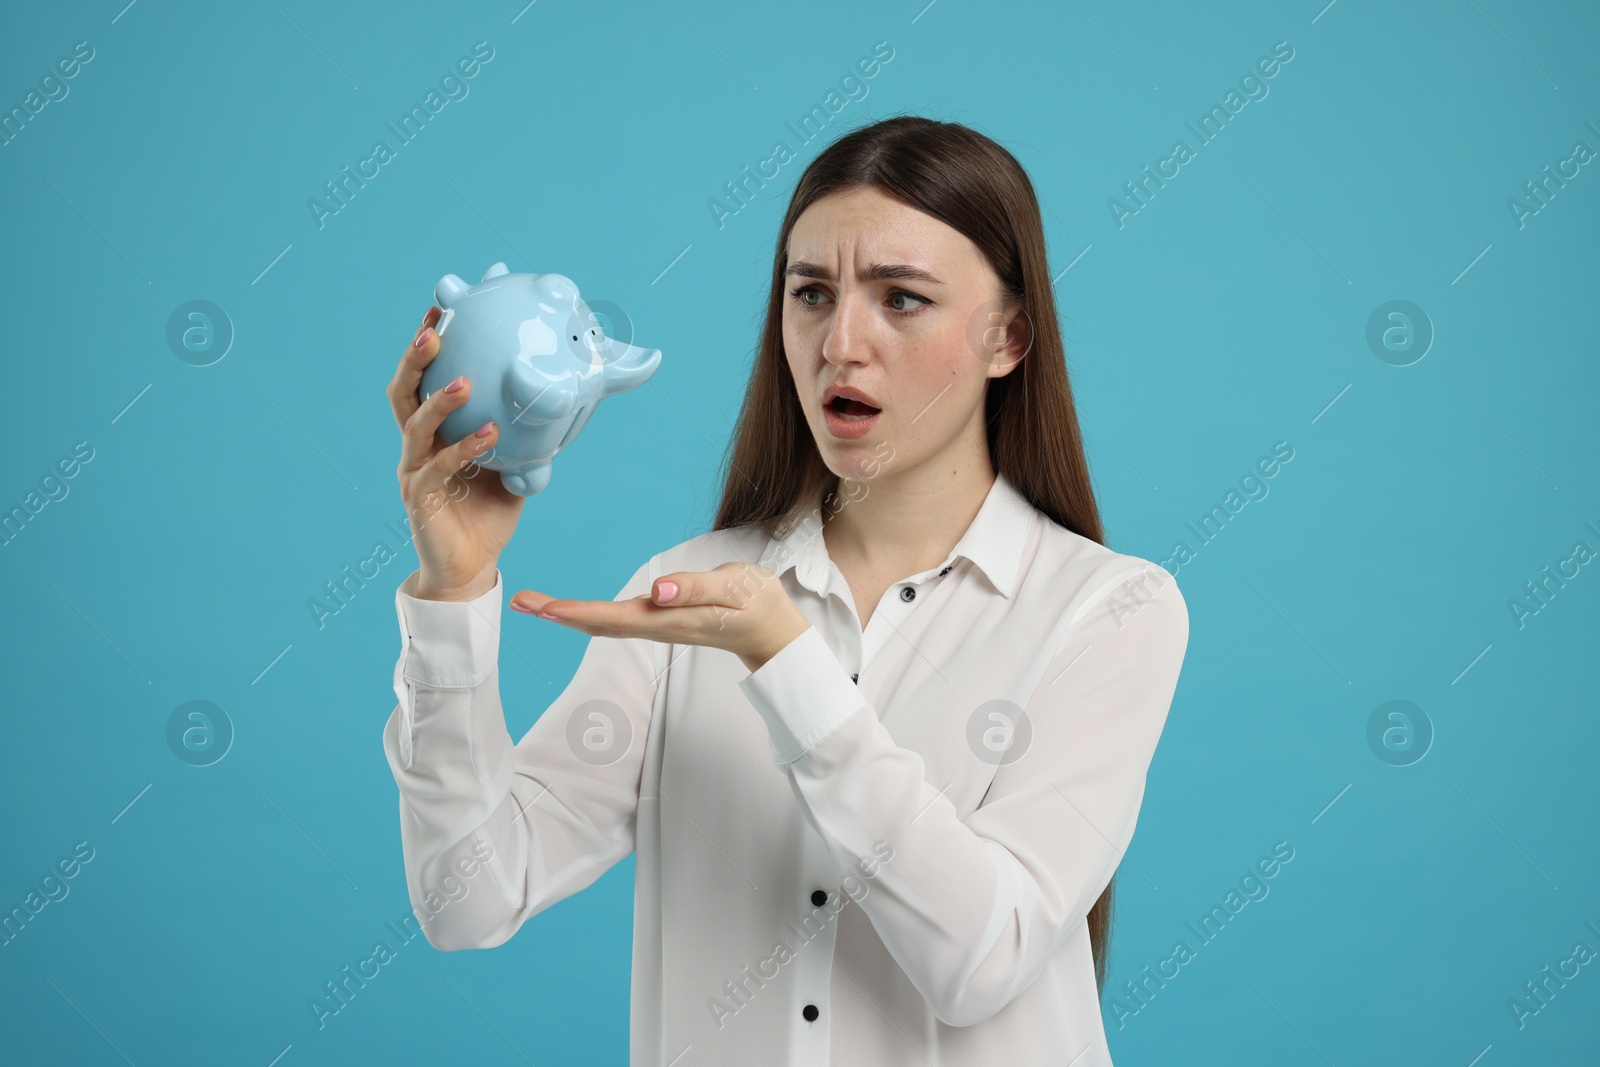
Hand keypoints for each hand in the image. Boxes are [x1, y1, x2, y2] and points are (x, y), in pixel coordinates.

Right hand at [388, 306, 525, 600]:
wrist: (470, 569)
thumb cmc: (488, 513)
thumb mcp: (514, 463)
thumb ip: (527, 433)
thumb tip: (567, 396)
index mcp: (433, 433)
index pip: (423, 378)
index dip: (427, 343)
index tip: (440, 306)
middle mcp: (416, 446)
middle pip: (402, 392)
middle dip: (416, 359)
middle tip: (435, 330)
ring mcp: (414, 471)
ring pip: (415, 426)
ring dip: (440, 401)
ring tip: (466, 382)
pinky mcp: (421, 500)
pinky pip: (440, 469)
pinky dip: (465, 448)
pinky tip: (491, 434)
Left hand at [509, 562, 811, 672]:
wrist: (773, 629)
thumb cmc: (756, 604)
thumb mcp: (733, 590)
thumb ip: (695, 589)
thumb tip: (655, 591)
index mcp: (670, 618)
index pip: (613, 616)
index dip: (576, 611)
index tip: (543, 607)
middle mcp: (657, 624)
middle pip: (598, 623)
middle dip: (558, 614)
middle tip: (518, 603)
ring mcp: (658, 624)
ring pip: (603, 622)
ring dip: (566, 614)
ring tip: (532, 604)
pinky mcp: (662, 618)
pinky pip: (615, 618)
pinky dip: (587, 612)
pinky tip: (570, 609)